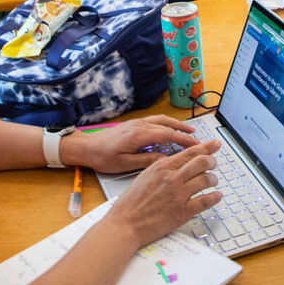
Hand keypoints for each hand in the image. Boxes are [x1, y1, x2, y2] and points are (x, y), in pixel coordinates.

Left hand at [69, 115, 199, 172]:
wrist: (85, 147)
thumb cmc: (102, 157)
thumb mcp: (125, 164)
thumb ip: (146, 161)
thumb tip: (165, 160)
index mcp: (139, 135)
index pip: (168, 135)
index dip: (184, 140)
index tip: (197, 146)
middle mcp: (139, 125)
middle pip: (168, 125)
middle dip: (184, 131)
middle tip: (198, 139)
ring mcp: (136, 123)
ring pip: (162, 120)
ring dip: (176, 125)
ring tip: (189, 131)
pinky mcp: (132, 124)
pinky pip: (154, 121)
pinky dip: (166, 124)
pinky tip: (169, 129)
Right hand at [102, 139, 222, 246]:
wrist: (125, 224)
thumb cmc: (131, 203)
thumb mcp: (144, 176)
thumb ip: (162, 168)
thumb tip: (178, 164)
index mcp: (161, 167)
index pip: (189, 152)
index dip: (206, 147)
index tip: (215, 145)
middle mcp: (171, 178)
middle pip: (202, 162)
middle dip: (212, 161)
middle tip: (214, 163)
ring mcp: (178, 195)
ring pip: (206, 179)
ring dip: (213, 179)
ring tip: (213, 181)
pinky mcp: (182, 212)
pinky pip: (205, 201)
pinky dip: (214, 197)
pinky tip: (216, 196)